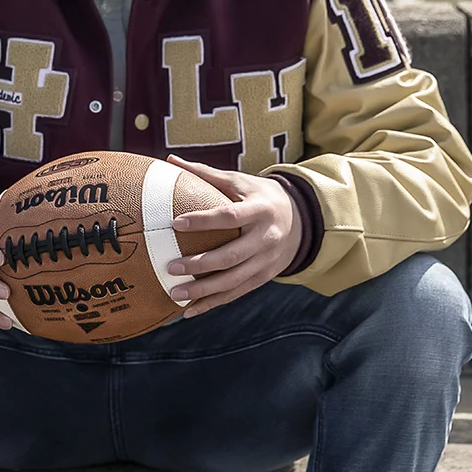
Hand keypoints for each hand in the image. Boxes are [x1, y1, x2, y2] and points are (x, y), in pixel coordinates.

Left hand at [165, 155, 302, 317]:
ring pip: (233, 281)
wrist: (301, 220)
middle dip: (200, 264)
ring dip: (203, 291)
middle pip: (231, 256)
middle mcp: (266, 238)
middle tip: (171, 266)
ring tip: (175, 294)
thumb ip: (207, 174)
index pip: (229, 217)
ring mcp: (266, 261)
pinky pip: (236, 293)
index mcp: (260, 210)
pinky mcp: (263, 277)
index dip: (203, 221)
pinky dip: (212, 303)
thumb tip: (171, 160)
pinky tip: (189, 311)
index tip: (176, 223)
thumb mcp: (240, 182)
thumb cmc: (260, 196)